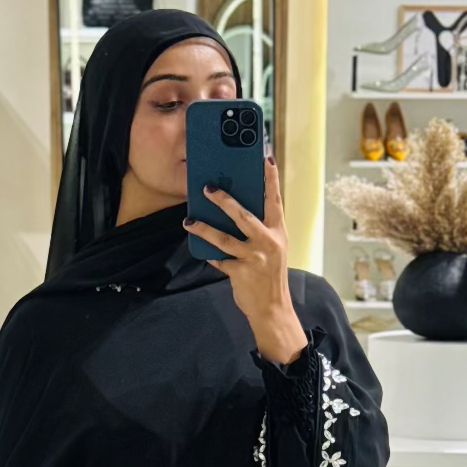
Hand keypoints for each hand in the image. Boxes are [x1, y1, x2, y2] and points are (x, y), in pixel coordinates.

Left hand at [183, 155, 307, 364]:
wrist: (272, 309)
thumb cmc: (269, 276)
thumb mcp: (272, 249)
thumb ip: (259, 230)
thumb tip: (236, 210)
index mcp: (278, 232)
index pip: (275, 200)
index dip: (270, 178)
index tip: (265, 157)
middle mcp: (268, 242)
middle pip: (243, 215)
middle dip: (224, 199)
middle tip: (208, 187)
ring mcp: (254, 258)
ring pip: (224, 238)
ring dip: (204, 228)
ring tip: (189, 220)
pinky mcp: (240, 272)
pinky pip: (219, 259)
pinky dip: (209, 255)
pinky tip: (200, 249)